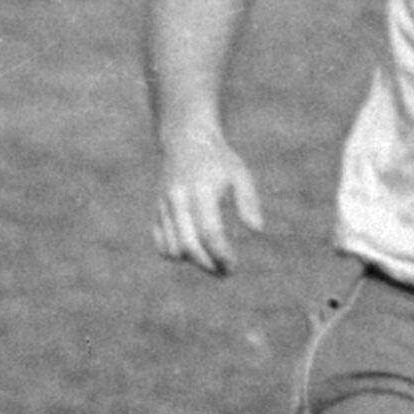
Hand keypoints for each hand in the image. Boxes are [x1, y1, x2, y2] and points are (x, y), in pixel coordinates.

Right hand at [152, 130, 265, 275]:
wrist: (186, 141)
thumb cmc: (219, 161)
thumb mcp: (240, 174)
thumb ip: (249, 202)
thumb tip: (256, 230)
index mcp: (201, 191)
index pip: (210, 233)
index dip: (222, 254)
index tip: (233, 265)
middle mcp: (178, 200)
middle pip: (189, 246)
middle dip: (208, 265)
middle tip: (225, 272)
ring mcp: (164, 206)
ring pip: (173, 249)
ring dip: (193, 261)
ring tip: (212, 260)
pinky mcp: (157, 211)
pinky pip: (161, 244)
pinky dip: (176, 254)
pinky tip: (194, 251)